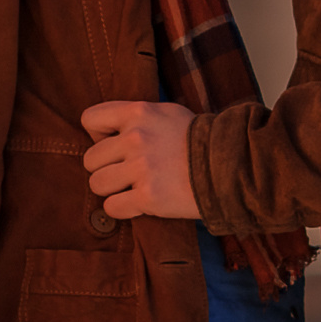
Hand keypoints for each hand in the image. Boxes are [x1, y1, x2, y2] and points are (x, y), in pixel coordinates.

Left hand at [81, 100, 200, 219]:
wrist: (230, 166)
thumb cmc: (198, 140)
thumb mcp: (167, 113)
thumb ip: (137, 118)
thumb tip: (107, 132)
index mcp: (138, 113)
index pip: (90, 118)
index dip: (97, 134)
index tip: (114, 144)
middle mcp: (136, 138)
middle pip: (90, 159)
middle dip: (106, 168)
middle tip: (128, 172)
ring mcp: (141, 168)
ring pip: (97, 184)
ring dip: (112, 190)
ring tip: (134, 187)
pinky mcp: (148, 197)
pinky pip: (112, 207)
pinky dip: (123, 209)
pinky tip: (140, 203)